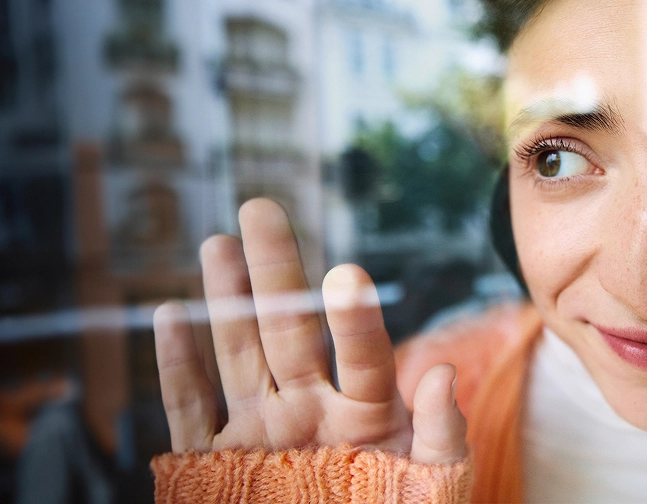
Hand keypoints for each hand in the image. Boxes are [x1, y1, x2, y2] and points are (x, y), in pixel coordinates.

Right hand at [153, 198, 466, 463]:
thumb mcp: (430, 488)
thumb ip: (439, 436)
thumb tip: (440, 371)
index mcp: (365, 416)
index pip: (362, 356)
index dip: (355, 318)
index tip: (347, 276)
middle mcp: (308, 411)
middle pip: (287, 332)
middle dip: (274, 272)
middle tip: (262, 209)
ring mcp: (259, 433)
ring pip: (237, 354)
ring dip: (224, 301)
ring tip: (218, 243)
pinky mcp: (213, 462)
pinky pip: (190, 408)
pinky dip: (176, 367)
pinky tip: (168, 315)